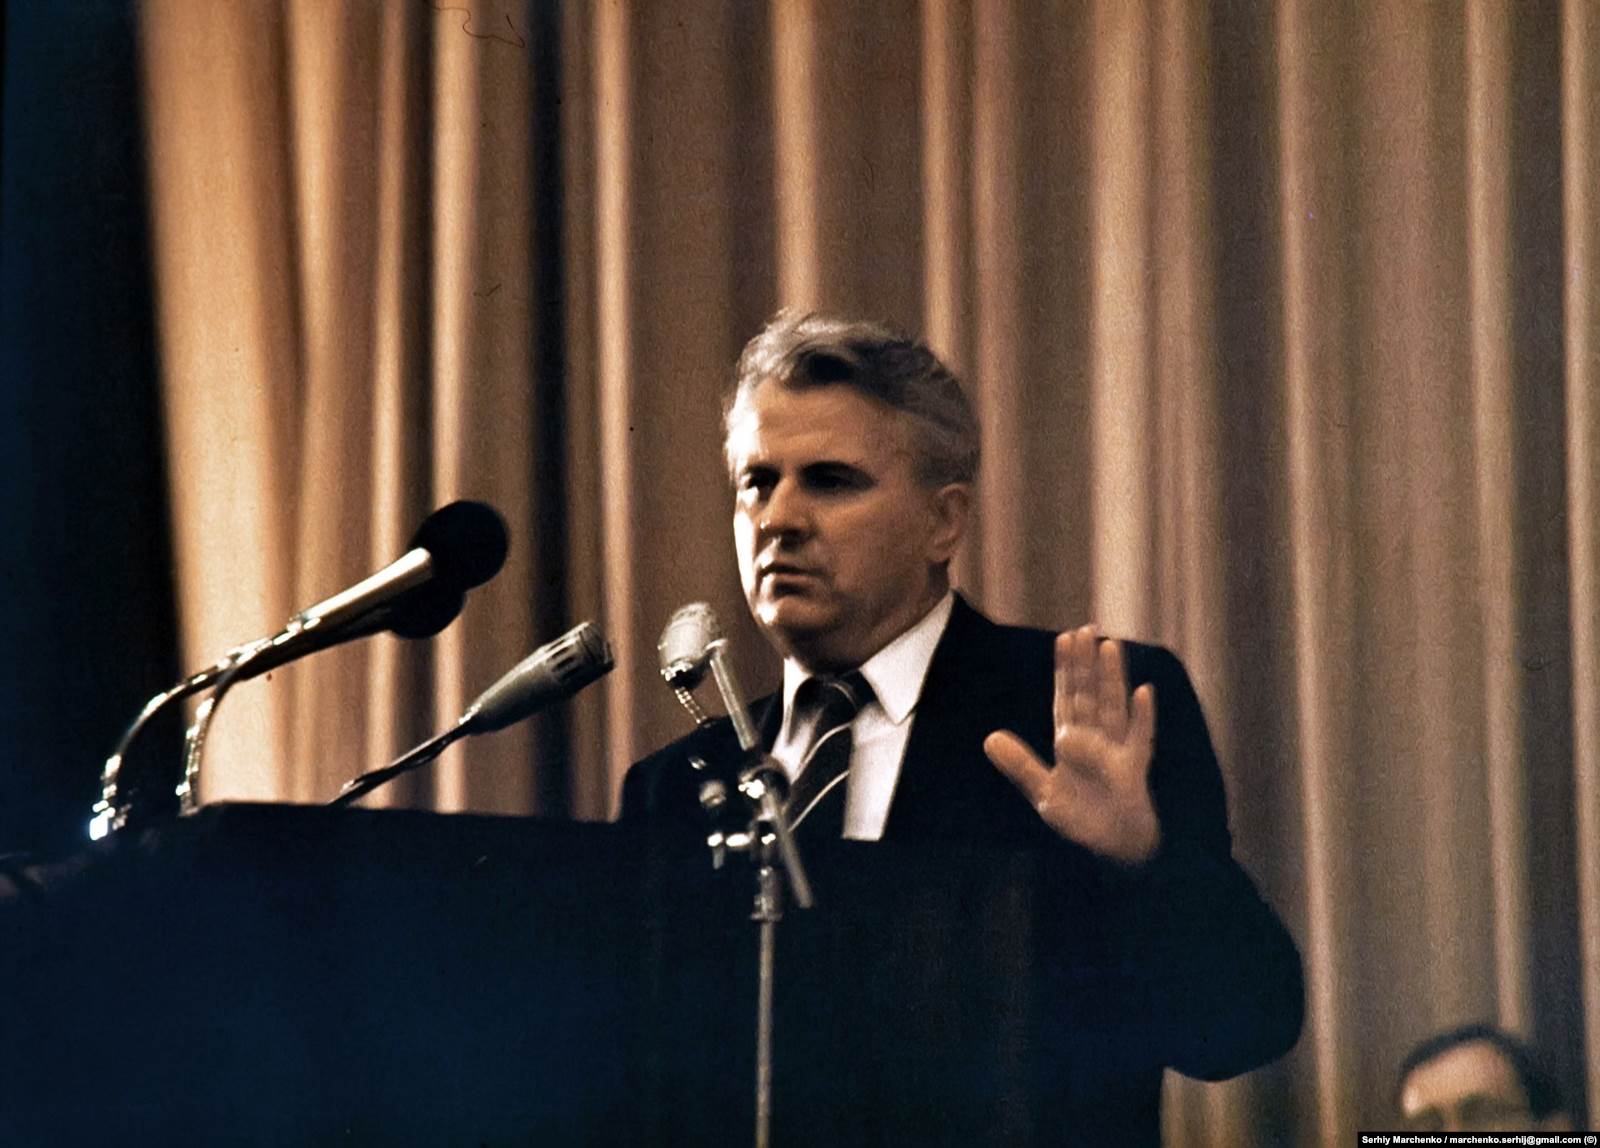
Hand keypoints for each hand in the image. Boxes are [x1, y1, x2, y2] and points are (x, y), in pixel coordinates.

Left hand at [983, 624, 1159, 863]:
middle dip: (1086, 664)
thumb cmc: (1081, 820)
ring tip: (1111, 646)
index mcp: (1072, 743)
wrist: (1114, 849)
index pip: (1067, 699)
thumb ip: (1020, 765)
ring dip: (1112, 678)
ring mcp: (1117, 752)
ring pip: (1113, 707)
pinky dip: (1142, 717)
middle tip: (1086, 628)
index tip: (1064, 639)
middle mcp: (1096, 740)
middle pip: (1090, 695)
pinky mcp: (1134, 771)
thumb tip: (989, 737)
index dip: (1064, 670)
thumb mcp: (1043, 794)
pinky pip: (1140, 740)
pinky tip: (1144, 692)